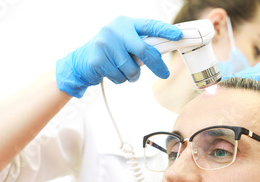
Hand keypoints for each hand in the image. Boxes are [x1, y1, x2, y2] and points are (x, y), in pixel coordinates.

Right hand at [56, 16, 182, 97]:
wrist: (81, 62)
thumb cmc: (111, 52)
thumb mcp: (126, 42)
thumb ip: (142, 45)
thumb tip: (164, 53)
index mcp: (126, 23)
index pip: (149, 25)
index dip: (165, 30)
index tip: (179, 35)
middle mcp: (115, 30)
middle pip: (144, 50)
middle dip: (157, 65)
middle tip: (165, 74)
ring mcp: (105, 44)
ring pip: (132, 69)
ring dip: (132, 76)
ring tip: (123, 70)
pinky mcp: (98, 59)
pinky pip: (120, 77)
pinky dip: (119, 79)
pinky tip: (111, 72)